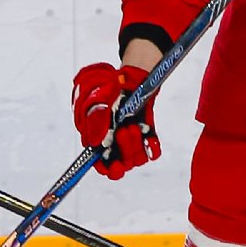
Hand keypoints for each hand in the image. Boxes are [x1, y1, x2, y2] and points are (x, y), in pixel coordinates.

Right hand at [72, 63, 159, 179]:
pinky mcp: (145, 134)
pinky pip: (152, 151)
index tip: (115, 165)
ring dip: (135, 145)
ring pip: (136, 159)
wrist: (124, 77)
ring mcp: (130, 140)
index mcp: (96, 138)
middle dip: (124, 149)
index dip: (107, 169)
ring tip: (133, 126)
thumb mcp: (93, 97)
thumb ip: (93, 118)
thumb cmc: (104, 85)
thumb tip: (93, 142)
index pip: (102, 165)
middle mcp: (114, 144)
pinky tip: (149, 138)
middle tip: (124, 130)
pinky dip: (152, 147)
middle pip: (121, 165)